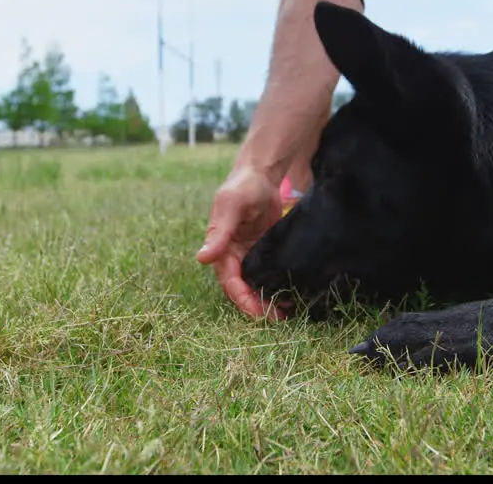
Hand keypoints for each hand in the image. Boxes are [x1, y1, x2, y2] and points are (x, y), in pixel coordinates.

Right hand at [197, 164, 285, 319]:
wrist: (262, 175)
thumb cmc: (242, 186)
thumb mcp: (230, 206)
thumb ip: (219, 231)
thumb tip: (202, 257)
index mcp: (221, 249)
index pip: (229, 281)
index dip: (242, 298)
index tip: (257, 312)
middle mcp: (233, 256)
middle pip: (242, 289)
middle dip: (256, 306)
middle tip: (276, 319)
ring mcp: (249, 255)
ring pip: (255, 285)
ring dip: (266, 300)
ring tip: (285, 314)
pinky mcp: (263, 252)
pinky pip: (268, 274)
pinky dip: (276, 286)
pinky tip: (290, 295)